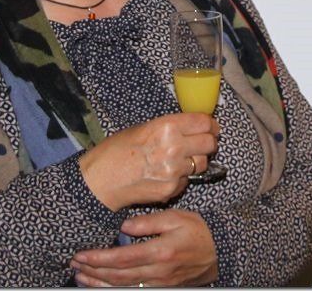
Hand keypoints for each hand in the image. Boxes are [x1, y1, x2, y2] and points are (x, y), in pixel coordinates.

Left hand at [70, 209, 218, 286]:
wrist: (221, 251)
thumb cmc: (198, 230)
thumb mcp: (176, 217)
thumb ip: (148, 221)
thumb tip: (123, 225)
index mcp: (160, 252)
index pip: (121, 258)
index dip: (98, 258)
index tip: (81, 254)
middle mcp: (158, 273)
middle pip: (118, 277)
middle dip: (93, 272)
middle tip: (74, 264)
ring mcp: (159, 284)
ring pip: (123, 288)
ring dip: (99, 284)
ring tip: (81, 277)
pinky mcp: (162, 288)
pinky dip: (114, 289)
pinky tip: (102, 286)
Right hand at [79, 113, 218, 210]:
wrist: (100, 181)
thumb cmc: (116, 150)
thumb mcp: (142, 128)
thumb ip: (169, 126)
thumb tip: (191, 126)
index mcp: (166, 126)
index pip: (205, 122)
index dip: (210, 125)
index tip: (210, 128)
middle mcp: (174, 147)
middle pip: (210, 143)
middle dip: (207, 143)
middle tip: (200, 144)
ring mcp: (174, 170)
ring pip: (202, 164)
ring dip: (196, 161)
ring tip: (179, 160)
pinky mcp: (171, 189)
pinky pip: (187, 181)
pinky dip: (181, 178)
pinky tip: (165, 175)